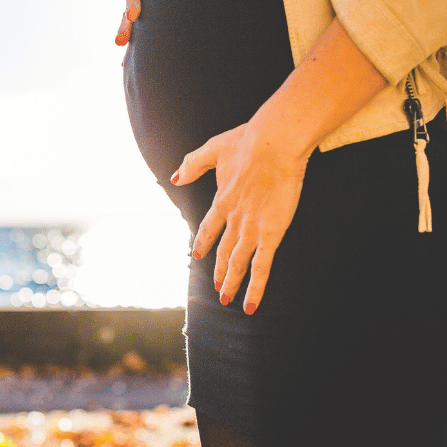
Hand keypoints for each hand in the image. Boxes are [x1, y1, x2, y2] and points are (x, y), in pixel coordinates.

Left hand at [171, 120, 307, 314]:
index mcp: (222, 200)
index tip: (197, 255)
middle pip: (224, 251)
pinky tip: (249, 304)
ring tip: (227, 298)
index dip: (204, 243)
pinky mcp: (271, 234)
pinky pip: (261, 267)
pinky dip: (255, 288)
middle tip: (216, 287)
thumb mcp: (214, 148)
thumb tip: (174, 178)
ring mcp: (252, 229)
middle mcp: (234, 219)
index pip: (209, 228)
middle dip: (219, 270)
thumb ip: (193, 164)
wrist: (273, 144)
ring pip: (238, 264)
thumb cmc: (248, 141)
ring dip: (231, 283)